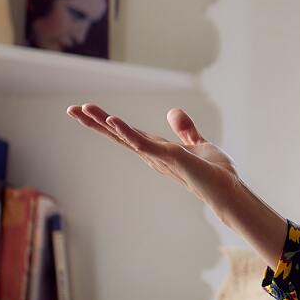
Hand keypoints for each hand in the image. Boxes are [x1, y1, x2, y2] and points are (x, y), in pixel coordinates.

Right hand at [65, 103, 240, 211]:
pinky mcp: (169, 157)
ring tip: (82, 109)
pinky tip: (113, 120)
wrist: (229, 189)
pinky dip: (128, 132)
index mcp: (156, 150)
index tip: (86, 110)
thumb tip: (172, 111)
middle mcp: (152, 155)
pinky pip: (144, 143)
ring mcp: (158, 157)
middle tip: (71, 109)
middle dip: (94, 123)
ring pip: (125, 137)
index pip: (126, 133)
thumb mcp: (198, 144)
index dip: (107, 122)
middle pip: (118, 135)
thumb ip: (185, 130)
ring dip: (103, 123)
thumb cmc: (214, 173)